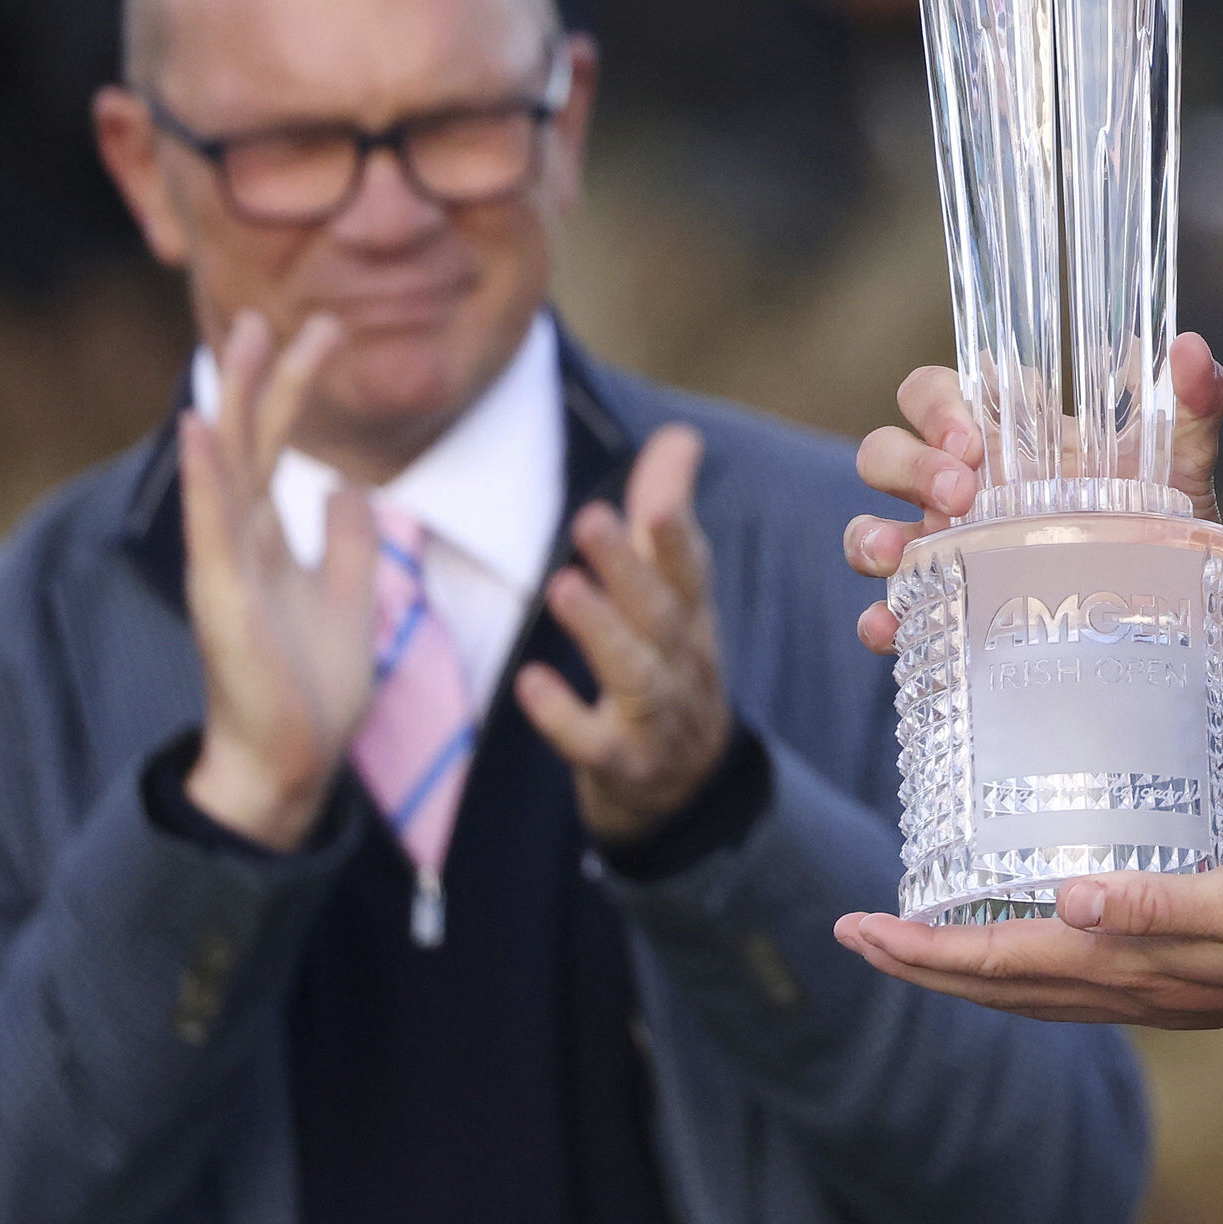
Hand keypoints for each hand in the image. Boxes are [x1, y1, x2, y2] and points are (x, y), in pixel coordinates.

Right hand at [182, 310, 380, 849]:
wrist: (291, 764)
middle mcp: (240, 544)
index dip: (296, 387)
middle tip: (272, 310)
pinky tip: (201, 427)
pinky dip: (207, 476)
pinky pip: (213, 528)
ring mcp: (227, 569)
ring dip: (235, 402)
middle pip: (252, 442)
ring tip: (239, 339)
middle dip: (264, 376)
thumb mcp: (348, 595)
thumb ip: (346, 539)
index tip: (323, 329)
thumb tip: (349, 483)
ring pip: (229, 469)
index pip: (279, 445)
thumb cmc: (311, 688)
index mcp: (268, 540)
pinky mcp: (223, 601)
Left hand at [514, 424, 734, 844]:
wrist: (684, 788)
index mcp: (691, 617)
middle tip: (589, 517)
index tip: (657, 496)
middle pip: (661, 613)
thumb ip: (666, 514)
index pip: (690, 570)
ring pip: (638, 674)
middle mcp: (683, 664)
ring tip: (562, 588)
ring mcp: (657, 719)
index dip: (675, 535)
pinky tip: (531, 682)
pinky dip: (565, 716)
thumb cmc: (668, 666)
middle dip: (629, 567)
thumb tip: (680, 435)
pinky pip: (596, 744)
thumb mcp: (674, 595)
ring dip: (601, 631)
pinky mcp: (623, 767)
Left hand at [833, 845, 1222, 1027]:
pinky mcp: (1163, 980)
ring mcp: (1140, 993)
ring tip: (910, 946)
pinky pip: (1061, 985)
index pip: (994, 962)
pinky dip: (1015, 969)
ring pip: (1022, 991)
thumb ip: (1156, 903)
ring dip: (957, 971)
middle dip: (917, 962)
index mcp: (1121, 965)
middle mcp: (1118, 989)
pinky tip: (1020, 944)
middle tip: (853, 936)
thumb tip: (1070, 901)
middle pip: (992, 985)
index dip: (920, 949)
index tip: (858, 928)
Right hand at [845, 329, 1222, 653]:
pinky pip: (893, 610)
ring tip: (902, 556)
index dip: (937, 404)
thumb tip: (1192, 348)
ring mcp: (946, 547)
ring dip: (871, 537)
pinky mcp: (947, 606)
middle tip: (961, 494)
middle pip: (887, 450)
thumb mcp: (1182, 457)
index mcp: (1003, 433)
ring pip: (870, 525)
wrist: (1172, 599)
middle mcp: (960, 484)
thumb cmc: (1160, 509)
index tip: (972, 436)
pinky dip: (882, 618)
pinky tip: (892, 628)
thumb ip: (1196, 400)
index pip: (937, 392)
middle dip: (910, 465)